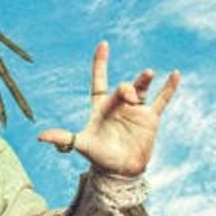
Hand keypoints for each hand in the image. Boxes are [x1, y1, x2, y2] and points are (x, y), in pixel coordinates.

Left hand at [37, 41, 179, 175]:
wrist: (120, 171)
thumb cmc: (98, 157)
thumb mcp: (81, 145)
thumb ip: (62, 139)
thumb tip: (40, 137)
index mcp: (100, 107)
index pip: (99, 80)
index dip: (100, 64)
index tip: (103, 45)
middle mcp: (118, 105)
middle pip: (122, 87)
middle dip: (125, 88)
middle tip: (127, 96)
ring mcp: (136, 110)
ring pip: (141, 88)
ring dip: (144, 80)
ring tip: (148, 73)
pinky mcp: (150, 118)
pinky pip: (162, 99)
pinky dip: (169, 87)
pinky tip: (176, 74)